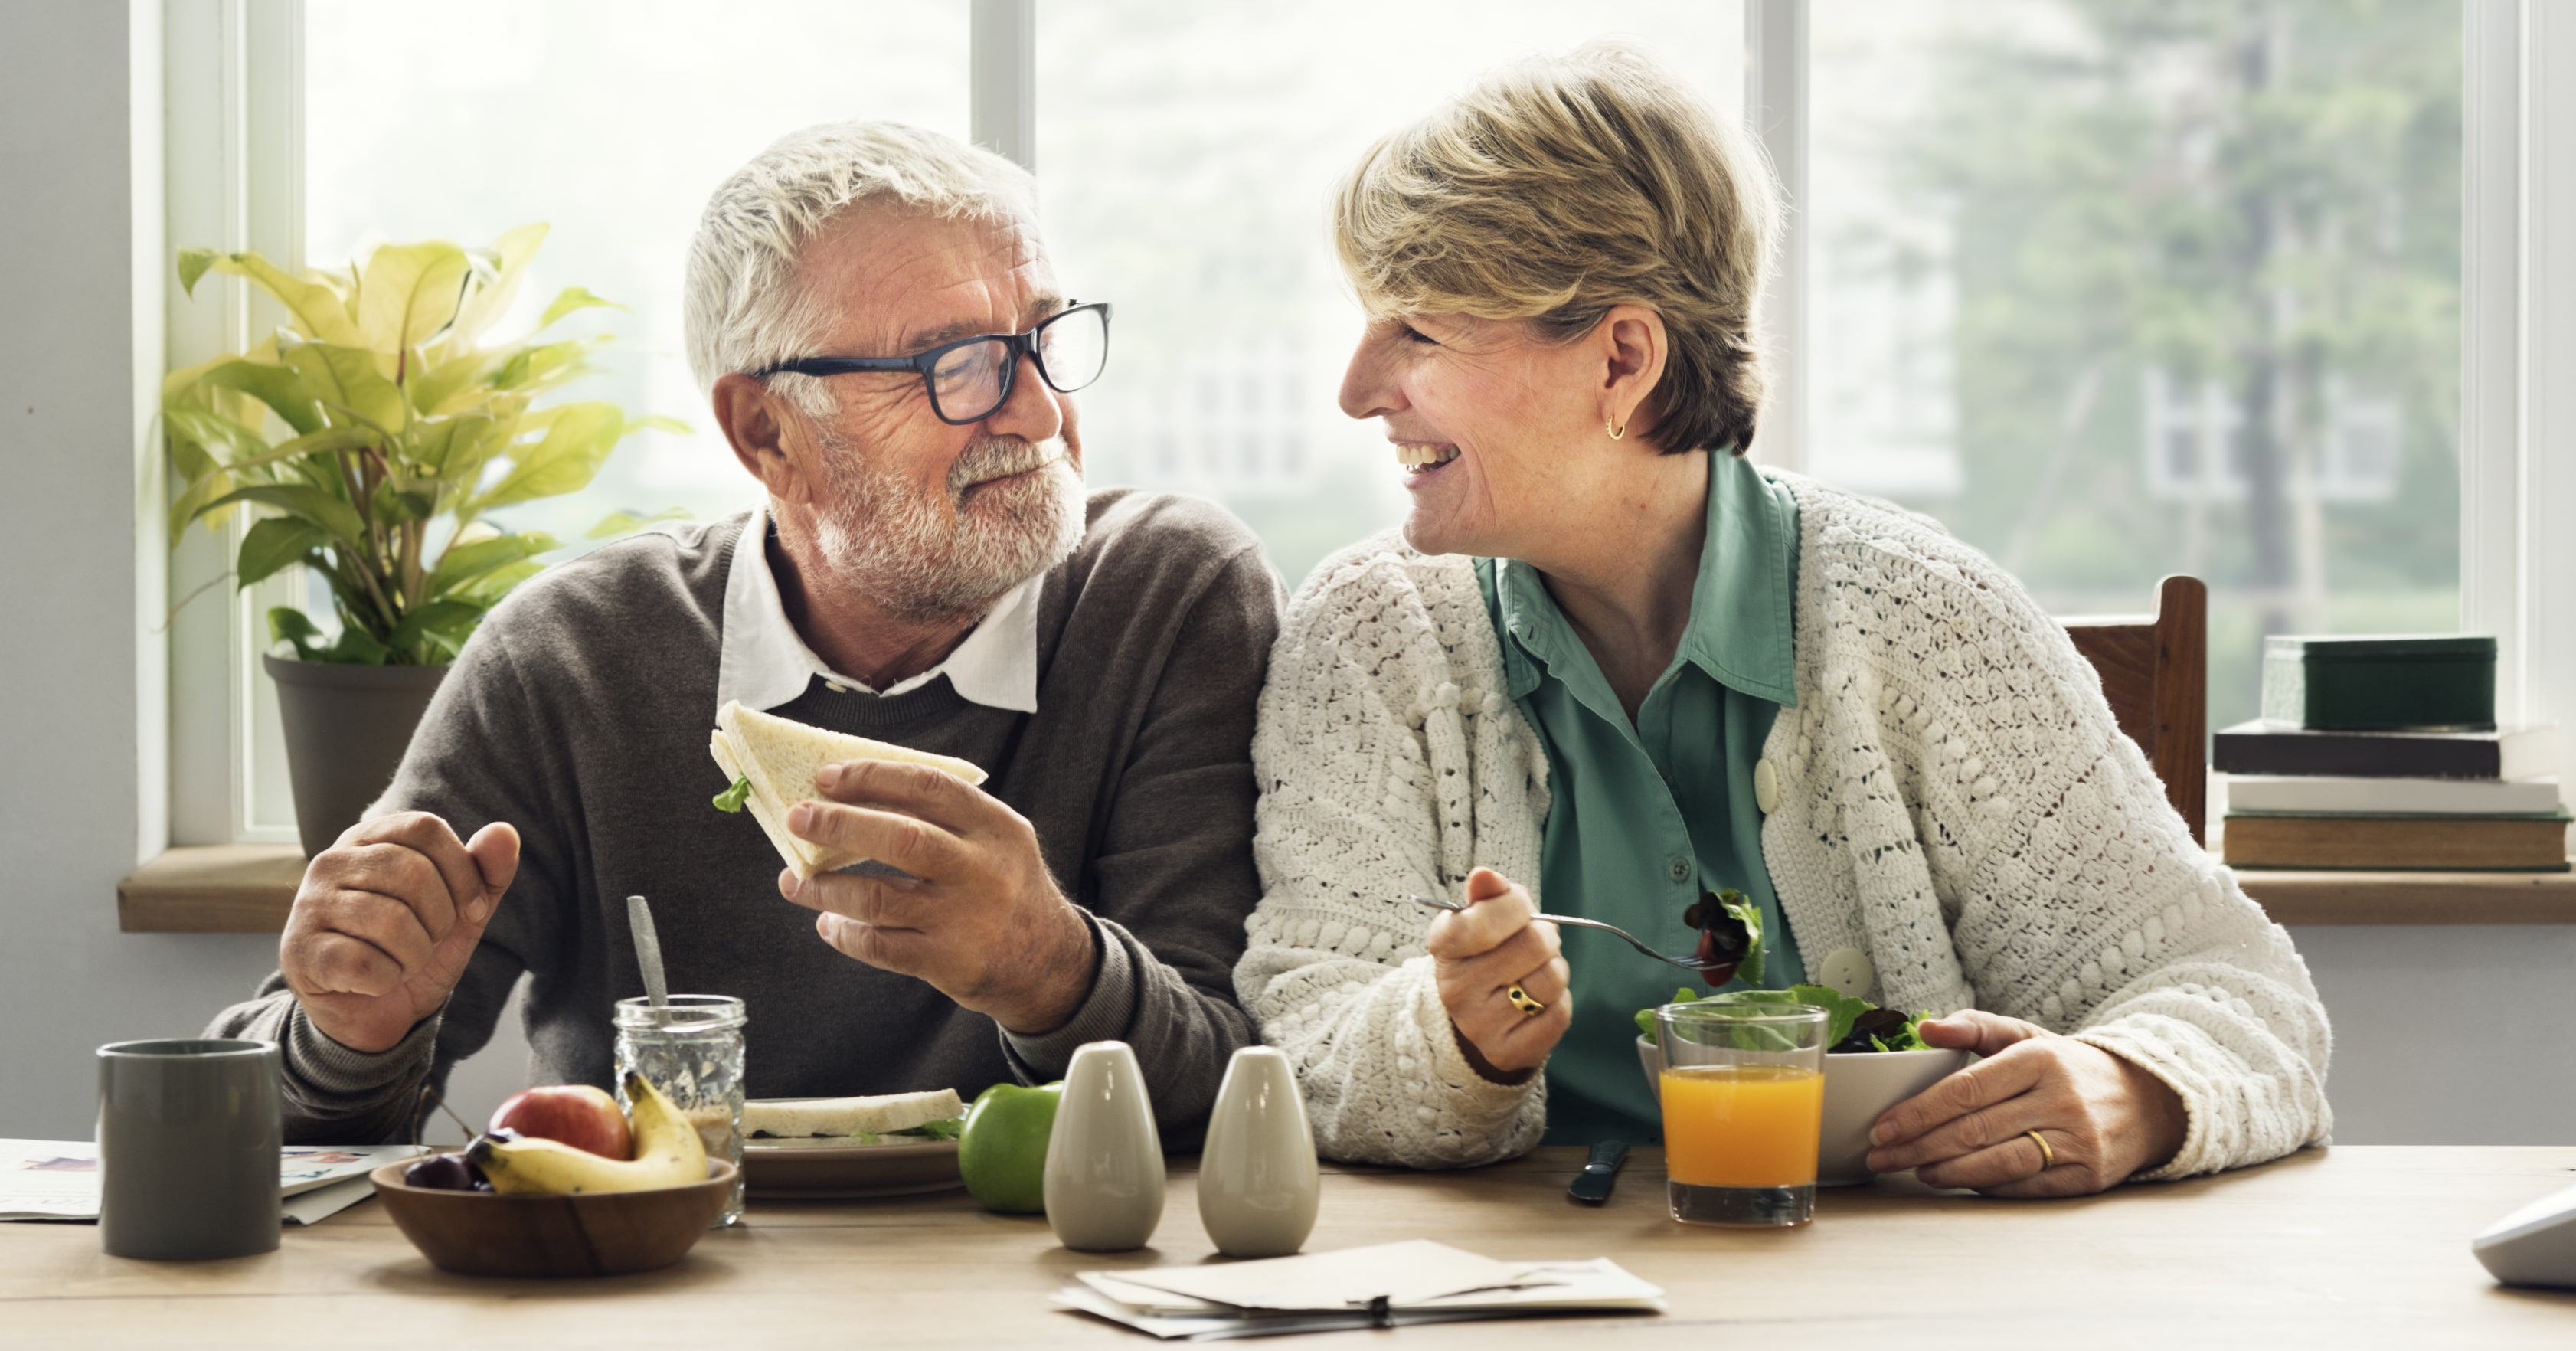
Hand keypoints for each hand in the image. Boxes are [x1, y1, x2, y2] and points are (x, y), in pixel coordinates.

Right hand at [280, 813, 519, 1054]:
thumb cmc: (415, 948)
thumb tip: (504, 832)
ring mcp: (308, 905)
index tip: (469, 908)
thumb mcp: (461, 910)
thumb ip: (485, 872)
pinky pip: (364, 963)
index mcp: (370, 838)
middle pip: (413, 873)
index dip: (463, 873)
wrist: (374, 1012)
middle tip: (428, 941)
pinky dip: (386, 980)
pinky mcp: (299, 951)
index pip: (427, 828)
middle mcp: (331, 862)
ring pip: (391, 920)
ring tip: (402, 961)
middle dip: (440, 920)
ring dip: (415, 955)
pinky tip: (374, 981)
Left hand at [777, 759, 1094, 1035]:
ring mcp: (965, 918)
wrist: (1050, 964)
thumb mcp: (996, 842)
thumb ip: (944, 819)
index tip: (828, 777)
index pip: (928, 787)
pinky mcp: (948, 961)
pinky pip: (880, 945)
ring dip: (825, 888)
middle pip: (901, 838)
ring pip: (878, 898)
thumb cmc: (1006, 890)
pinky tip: (829, 924)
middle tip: (798, 818)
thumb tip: (856, 796)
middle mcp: (983, 870)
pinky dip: (845, 934)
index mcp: (996, 827)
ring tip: (795, 880)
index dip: (873, 778)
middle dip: (839, 825)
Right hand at [1427, 868, 1571, 1082]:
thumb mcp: (1479, 918)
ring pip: (1551, 981)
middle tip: (1534, 944)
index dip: (1518, 905)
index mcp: (1444, 946)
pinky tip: (1537, 1002)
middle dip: (1545, 937)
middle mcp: (1455, 989)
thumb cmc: (1485, 954)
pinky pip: (1559, 1014)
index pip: (1492, 914)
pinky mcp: (1506, 1052)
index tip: (1517, 909)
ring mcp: (1479, 1025)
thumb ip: (1488, 894)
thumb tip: (1484, 876)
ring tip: (1535, 972)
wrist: (1475, 1015)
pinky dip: (1558, 1003)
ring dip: (1555, 970)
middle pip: (1535, 945)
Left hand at [1863, 1010, 2187, 1196]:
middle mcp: (2060, 1098)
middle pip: (1975, 1128)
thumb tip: (1925, 1029)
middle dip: (1919, 1145)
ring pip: (1998, 1161)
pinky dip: (1985, 1185)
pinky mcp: (2087, 1175)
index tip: (1884, 1126)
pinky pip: (2025, 1186)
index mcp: (2039, 1059)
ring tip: (1914, 1170)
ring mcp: (2077, 1140)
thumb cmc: (2069, 1068)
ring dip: (1947, 1169)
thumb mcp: (2027, 1036)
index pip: (1966, 1089)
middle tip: (1881, 1155)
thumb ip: (1975, 1027)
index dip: (1919, 1112)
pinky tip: (1956, 1180)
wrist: (2147, 1100)